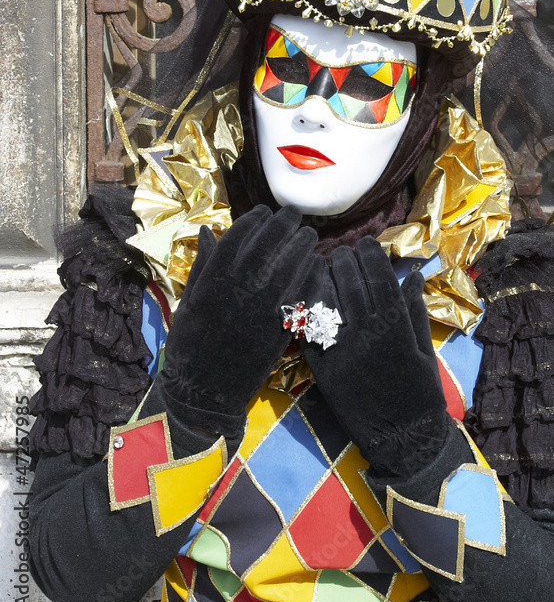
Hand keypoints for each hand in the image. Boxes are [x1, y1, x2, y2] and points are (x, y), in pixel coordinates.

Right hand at [161, 205, 317, 418]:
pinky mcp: (281, 325)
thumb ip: (204, 264)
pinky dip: (310, 274)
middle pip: (269, 242)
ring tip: (308, 236)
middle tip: (295, 215)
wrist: (205, 389)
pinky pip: (302, 291)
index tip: (265, 212)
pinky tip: (315, 265)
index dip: (256, 219)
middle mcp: (241, 285)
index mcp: (215, 277)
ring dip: (302, 245)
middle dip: (284, 224)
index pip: (240, 235)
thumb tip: (208, 231)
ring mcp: (263, 305)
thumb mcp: (190, 299)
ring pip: (290, 263)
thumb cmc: (191, 343)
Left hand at [302, 237, 448, 479]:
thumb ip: (415, 311)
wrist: (402, 438)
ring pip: (327, 299)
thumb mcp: (425, 349)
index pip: (379, 276)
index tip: (365, 244)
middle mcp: (367, 332)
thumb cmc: (420, 392)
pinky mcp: (322, 367)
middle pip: (350, 281)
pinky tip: (307, 294)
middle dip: (344, 260)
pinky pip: (309, 328)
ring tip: (322, 266)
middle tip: (341, 252)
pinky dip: (307, 307)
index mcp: (396, 326)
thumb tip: (412, 276)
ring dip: (323, 276)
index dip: (370, 255)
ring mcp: (342, 349)